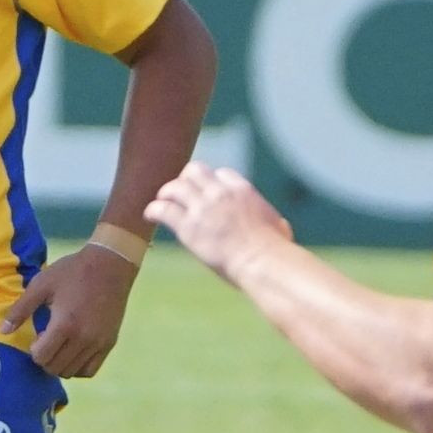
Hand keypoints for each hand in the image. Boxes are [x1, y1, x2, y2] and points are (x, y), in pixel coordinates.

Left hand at [0, 246, 138, 378]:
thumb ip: (21, 309)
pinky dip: (78, 368)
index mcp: (64, 325)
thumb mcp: (41, 285)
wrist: (110, 265)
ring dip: (60, 364)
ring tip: (60, 346)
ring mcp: (98, 343)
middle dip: (45, 359)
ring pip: (72, 372)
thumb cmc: (72, 272)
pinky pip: (90, 370)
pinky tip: (73, 353)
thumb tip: (3, 331)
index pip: (42, 357)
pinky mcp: (109, 343)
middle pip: (56, 368)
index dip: (34, 351)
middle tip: (47, 342)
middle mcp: (83, 339)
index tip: (38, 337)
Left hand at [145, 162, 294, 285]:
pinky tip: (149, 216)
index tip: (207, 191)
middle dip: (186, 179)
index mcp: (242, 190)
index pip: (220, 173)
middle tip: (180, 192)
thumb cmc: (275, 251)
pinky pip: (163, 209)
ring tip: (161, 201)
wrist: (262, 261)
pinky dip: (153, 210)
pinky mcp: (188, 227)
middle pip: (194, 171)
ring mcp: (202, 208)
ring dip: (166, 192)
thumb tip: (282, 228)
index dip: (211, 181)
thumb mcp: (279, 227)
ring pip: (174, 187)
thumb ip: (274, 222)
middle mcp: (220, 193)